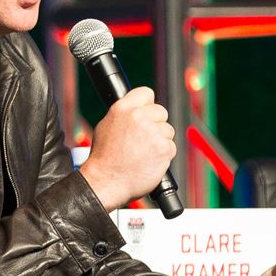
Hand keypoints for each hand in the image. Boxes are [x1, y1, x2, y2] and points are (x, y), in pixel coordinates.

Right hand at [78, 86, 175, 210]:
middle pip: (161, 112)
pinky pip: (171, 147)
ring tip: (144, 153)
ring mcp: (153, 132)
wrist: (107, 181)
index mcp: (123, 108)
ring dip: (160, 141)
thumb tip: (138, 110)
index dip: (148, 104)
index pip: (146, 93)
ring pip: (168, 130)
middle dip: (156, 124)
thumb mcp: (106, 126)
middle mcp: (139, 117)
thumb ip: (125, 115)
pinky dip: (164, 155)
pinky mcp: (164, 148)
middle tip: (145, 140)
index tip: (147, 113)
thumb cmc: (104, 158)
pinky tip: (150, 161)